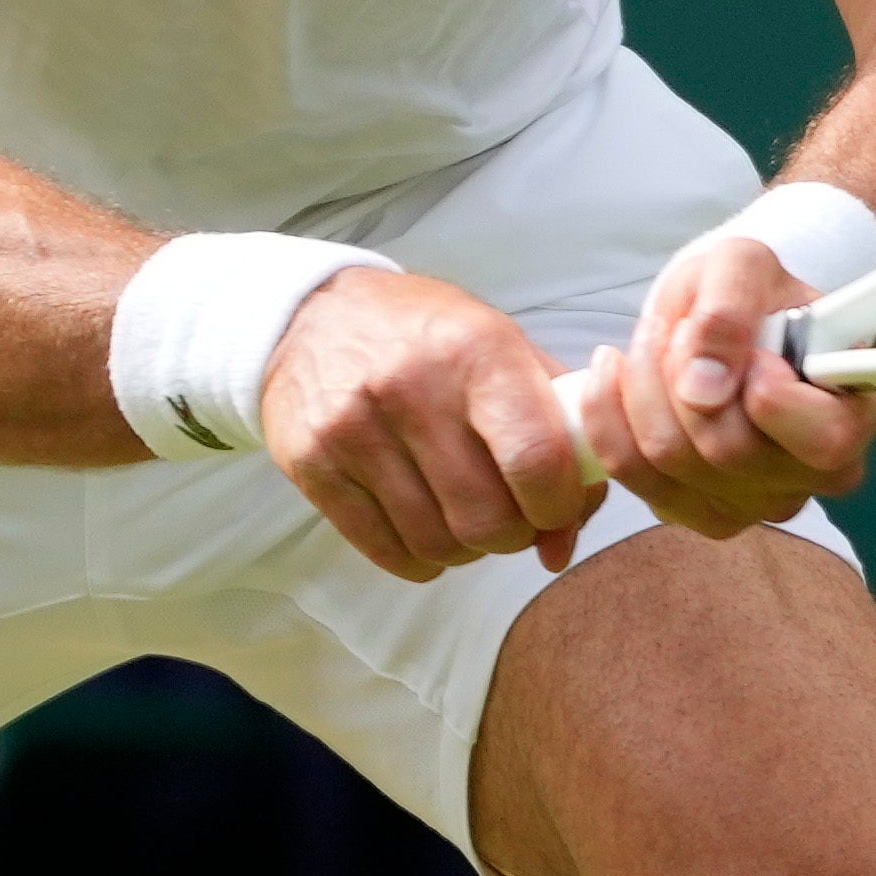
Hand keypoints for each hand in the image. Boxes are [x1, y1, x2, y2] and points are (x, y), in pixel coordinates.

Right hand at [253, 268, 605, 581]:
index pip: (535, 458)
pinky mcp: (313, 464)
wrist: (313, 316)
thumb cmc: (429, 338)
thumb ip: (556, 436)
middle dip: (512, 536)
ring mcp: (355, 429)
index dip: (558, 505)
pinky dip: (418, 559)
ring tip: (463, 518)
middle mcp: (412, 387)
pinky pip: (385, 550)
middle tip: (508, 517)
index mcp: (477, 350)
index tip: (553, 507)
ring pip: (437, 544)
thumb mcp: (503, 350)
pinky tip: (423, 530)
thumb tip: (562, 542)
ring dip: (465, 549)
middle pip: (486, 518)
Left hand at [566, 232, 875, 541]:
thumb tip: (703, 387)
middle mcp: (818, 475)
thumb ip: (730, 307)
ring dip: (643, 385)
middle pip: (728, 450)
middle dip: (683, 371)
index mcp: (859, 415)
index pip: (824, 439)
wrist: (723, 319)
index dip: (770, 393)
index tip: (754, 349)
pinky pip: (631, 474)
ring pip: (670, 460)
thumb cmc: (751, 294)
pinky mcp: (697, 511)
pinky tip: (615, 373)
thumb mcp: (743, 265)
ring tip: (657, 341)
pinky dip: (607, 415)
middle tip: (684, 327)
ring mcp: (758, 503)